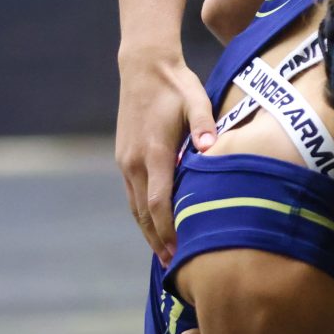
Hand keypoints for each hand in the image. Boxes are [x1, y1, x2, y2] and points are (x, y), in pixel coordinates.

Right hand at [116, 46, 217, 262]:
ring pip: (135, 206)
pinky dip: (143, 213)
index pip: (160, 201)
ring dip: (148, 231)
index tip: (180, 251)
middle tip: (175, 266)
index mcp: (154, 152)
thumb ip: (204, 124)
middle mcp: (134, 161)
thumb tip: (210, 148)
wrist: (143, 67)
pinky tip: (154, 226)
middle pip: (145, 212)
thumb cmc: (176, 84)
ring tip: (164, 255)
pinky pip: (132, 194)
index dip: (169, 229)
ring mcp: (125, 160)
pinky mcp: (124, 157)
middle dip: (159, 240)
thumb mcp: (195, 99)